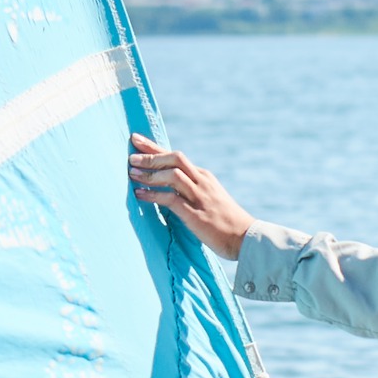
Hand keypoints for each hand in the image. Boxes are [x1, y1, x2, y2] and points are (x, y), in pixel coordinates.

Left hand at [128, 133, 253, 260]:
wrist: (245, 237)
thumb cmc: (225, 222)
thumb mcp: (209, 198)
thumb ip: (191, 190)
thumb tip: (168, 189)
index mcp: (204, 176)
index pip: (176, 156)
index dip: (154, 147)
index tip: (136, 140)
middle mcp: (202, 182)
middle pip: (174, 158)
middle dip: (151, 156)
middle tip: (131, 158)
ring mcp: (199, 196)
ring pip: (172, 175)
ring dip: (150, 174)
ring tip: (132, 175)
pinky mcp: (195, 214)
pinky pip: (171, 199)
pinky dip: (153, 195)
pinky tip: (139, 195)